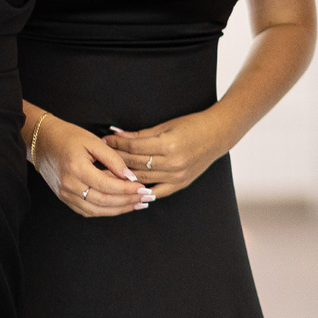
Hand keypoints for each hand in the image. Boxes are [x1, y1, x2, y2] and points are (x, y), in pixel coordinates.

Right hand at [33, 117, 152, 216]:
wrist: (43, 141)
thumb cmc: (69, 137)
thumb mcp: (93, 141)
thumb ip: (113, 159)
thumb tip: (130, 176)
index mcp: (76, 168)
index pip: (107, 185)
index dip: (127, 189)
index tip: (143, 188)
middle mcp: (69, 185)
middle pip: (103, 201)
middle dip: (127, 201)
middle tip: (146, 198)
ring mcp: (64, 194)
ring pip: (96, 210)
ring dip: (119, 210)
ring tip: (138, 204)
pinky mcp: (64, 198)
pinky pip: (87, 211)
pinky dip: (105, 211)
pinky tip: (120, 207)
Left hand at [102, 110, 231, 200]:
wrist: (218, 135)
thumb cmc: (192, 125)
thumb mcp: (166, 125)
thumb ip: (141, 134)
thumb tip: (117, 136)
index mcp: (169, 145)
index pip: (134, 147)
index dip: (117, 143)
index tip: (104, 139)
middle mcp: (173, 163)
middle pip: (135, 163)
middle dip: (115, 158)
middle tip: (99, 156)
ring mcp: (178, 176)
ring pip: (142, 178)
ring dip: (123, 176)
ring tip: (107, 172)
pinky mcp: (181, 183)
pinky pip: (157, 192)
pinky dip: (142, 192)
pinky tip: (129, 190)